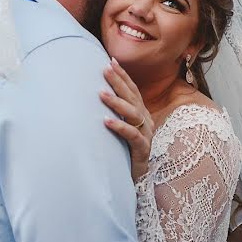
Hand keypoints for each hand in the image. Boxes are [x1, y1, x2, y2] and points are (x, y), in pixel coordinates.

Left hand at [100, 58, 153, 182]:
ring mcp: (146, 135)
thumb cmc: (124, 152)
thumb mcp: (120, 129)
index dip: (122, 76)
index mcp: (141, 114)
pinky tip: (106, 122)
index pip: (132, 90)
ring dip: (117, 103)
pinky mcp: (142, 150)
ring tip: (101, 94)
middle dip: (119, 82)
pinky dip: (119, 127)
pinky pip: (132, 136)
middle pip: (133, 97)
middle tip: (105, 69)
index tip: (110, 61)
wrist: (136, 179)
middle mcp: (146, 121)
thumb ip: (114, 113)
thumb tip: (95, 94)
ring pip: (133, 114)